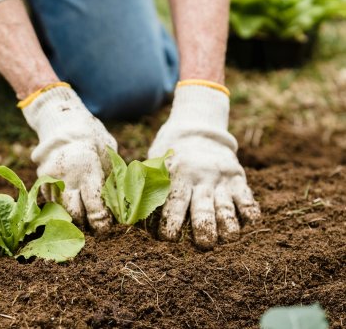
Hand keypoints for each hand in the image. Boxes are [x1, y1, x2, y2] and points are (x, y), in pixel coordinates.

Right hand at [22, 85, 115, 231]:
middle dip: (85, 223)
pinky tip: (71, 202)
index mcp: (87, 169)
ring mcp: (50, 178)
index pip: (94, 206)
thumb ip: (110, 178)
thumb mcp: (108, 154)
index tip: (106, 227)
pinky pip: (51, 200)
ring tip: (83, 217)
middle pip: (74, 213)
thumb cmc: (92, 137)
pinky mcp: (41, 179)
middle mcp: (66, 176)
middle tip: (94, 227)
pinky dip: (61, 205)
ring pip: (60, 209)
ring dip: (71, 216)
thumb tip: (118, 204)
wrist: (62, 122)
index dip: (101, 222)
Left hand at [148, 84, 259, 248]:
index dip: (170, 222)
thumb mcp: (156, 164)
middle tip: (204, 245)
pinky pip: (247, 198)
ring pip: (226, 206)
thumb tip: (127, 216)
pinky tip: (248, 222)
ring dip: (227, 225)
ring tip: (227, 239)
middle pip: (202, 207)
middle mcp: (200, 177)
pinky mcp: (238, 179)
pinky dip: (250, 212)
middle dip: (203, 228)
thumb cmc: (171, 157)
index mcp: (177, 174)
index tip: (168, 238)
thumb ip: (145, 187)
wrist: (198, 131)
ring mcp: (221, 178)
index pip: (174, 201)